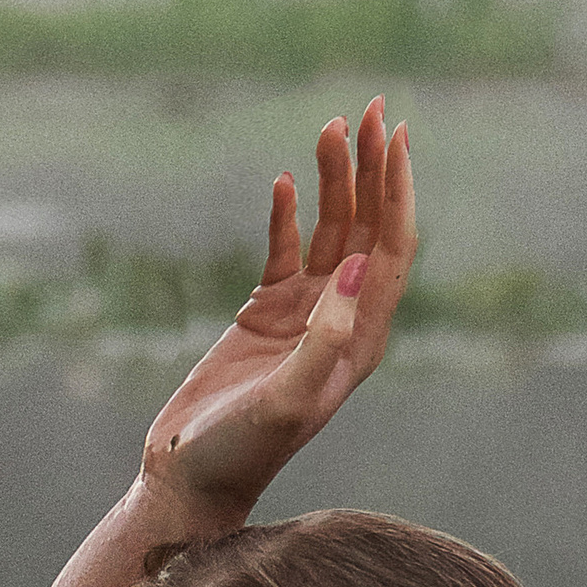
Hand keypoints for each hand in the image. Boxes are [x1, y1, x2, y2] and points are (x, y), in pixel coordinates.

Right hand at [140, 102, 416, 528]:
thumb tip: (362, 264)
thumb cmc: (241, 450)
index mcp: (361, 339)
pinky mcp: (265, 315)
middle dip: (373, 169)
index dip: (396, 190)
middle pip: (368, 228)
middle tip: (371, 108)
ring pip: (330, 232)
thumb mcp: (288, 397)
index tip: (393, 136)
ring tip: (331, 126)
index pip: (392, 248)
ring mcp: (304, 316)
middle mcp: (343, 321)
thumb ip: (328, 336)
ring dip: (334, 180)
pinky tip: (287, 180)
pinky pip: (285, 252)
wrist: (191, 478)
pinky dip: (288, 215)